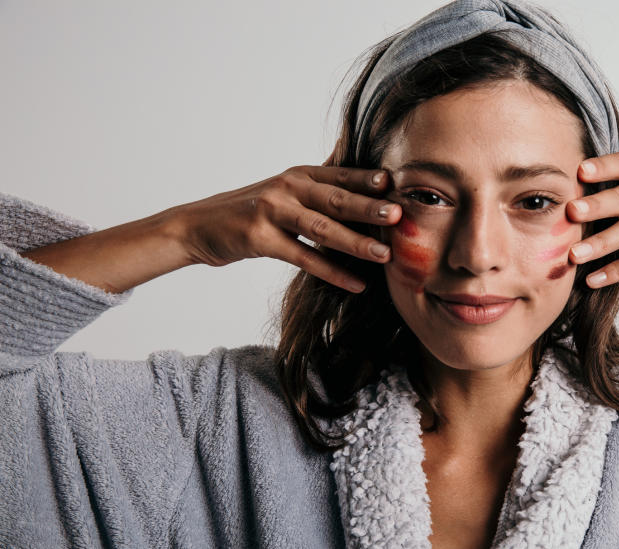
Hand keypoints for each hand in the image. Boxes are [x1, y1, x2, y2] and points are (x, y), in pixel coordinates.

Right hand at [172, 161, 399, 292]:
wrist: (197, 226)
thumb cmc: (250, 211)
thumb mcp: (284, 192)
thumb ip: (319, 189)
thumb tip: (364, 187)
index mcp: (299, 175)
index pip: (341, 174)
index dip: (369, 179)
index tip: (400, 184)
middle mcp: (288, 188)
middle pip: (336, 198)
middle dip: (369, 207)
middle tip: (399, 215)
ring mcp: (272, 212)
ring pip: (322, 229)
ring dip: (356, 242)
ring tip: (384, 254)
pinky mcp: (260, 239)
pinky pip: (304, 258)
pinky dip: (332, 272)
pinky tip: (356, 284)